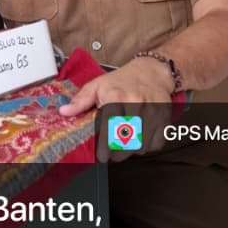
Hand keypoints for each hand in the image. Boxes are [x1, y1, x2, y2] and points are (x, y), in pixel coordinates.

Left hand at [59, 58, 173, 162]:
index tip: (102, 156)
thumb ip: (81, 100)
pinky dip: (147, 147)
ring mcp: (152, 110)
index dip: (107, 143)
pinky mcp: (164, 117)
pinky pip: (157, 142)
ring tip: (125, 146)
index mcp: (115, 95)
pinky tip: (139, 141)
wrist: (152, 71)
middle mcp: (135, 102)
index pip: (111, 123)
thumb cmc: (122, 80)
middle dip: (119, 152)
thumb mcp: (97, 85)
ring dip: (133, 150)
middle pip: (129, 137)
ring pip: (143, 142)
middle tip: (112, 155)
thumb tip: (64, 112)